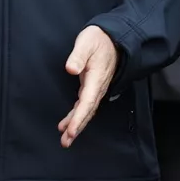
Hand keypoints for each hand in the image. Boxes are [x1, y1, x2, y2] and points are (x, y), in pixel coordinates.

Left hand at [58, 26, 118, 147]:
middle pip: (87, 112)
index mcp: (96, 78)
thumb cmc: (99, 40)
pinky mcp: (92, 87)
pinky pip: (85, 106)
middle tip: (66, 141)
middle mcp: (97, 87)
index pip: (87, 102)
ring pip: (87, 111)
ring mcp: (96, 88)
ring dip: (77, 125)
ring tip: (65, 138)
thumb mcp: (86, 42)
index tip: (71, 130)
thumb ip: (78, 55)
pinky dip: (77, 116)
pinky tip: (68, 123)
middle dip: (77, 127)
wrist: (114, 39)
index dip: (79, 118)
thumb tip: (71, 69)